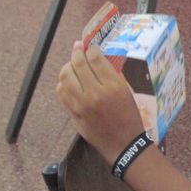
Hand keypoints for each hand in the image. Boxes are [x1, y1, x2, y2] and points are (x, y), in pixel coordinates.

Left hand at [56, 42, 144, 164]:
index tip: (89, 46)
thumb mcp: (126, 92)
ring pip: (65, 76)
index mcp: (113, 87)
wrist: (123, 144)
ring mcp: (81, 105)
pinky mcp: (73, 114)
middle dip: (77, 52)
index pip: (96, 59)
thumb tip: (95, 58)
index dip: (90, 49)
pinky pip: (61, 92)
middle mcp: (96, 94)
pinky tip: (68, 81)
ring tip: (72, 64)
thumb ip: (110, 75)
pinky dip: (62, 83)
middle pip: (78, 64)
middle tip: (78, 47)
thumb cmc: (129, 117)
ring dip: (67, 66)